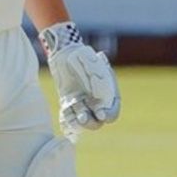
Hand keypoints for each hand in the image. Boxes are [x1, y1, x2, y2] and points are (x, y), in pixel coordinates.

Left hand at [39, 22, 119, 139]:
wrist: (67, 54)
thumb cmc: (84, 57)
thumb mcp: (93, 63)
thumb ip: (98, 74)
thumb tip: (98, 89)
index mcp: (109, 95)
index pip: (112, 112)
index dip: (108, 115)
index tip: (101, 114)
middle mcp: (97, 102)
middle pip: (97, 121)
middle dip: (91, 122)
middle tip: (83, 117)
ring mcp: (83, 104)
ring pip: (83, 120)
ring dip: (78, 121)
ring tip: (72, 111)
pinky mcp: (69, 104)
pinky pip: (69, 117)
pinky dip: (66, 120)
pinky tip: (64, 116)